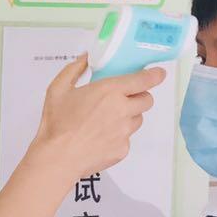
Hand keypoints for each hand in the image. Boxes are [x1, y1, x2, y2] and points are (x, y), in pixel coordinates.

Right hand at [29, 55, 164, 180]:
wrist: (58, 158)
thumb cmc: (57, 123)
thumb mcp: (58, 88)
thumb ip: (74, 69)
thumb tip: (86, 57)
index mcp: (110, 91)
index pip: (143, 80)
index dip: (155, 75)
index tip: (159, 74)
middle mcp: (122, 110)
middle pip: (147, 100)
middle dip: (139, 97)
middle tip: (122, 99)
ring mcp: (125, 132)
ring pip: (137, 119)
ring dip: (128, 116)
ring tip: (105, 121)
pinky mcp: (123, 149)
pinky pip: (127, 138)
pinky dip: (118, 136)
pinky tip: (99, 137)